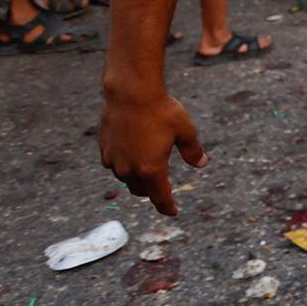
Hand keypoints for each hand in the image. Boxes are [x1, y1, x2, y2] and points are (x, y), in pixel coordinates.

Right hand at [98, 91, 208, 215]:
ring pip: (126, 179)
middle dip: (152, 192)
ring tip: (147, 168)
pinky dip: (125, 165)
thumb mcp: (185, 130)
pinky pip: (115, 165)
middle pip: (141, 191)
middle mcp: (130, 170)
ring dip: (137, 178)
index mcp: (151, 169)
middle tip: (161, 187)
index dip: (167, 207)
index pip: (160, 197)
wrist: (131, 93)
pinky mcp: (104, 150)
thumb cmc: (161, 110)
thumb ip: (193, 151)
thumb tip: (201, 164)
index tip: (172, 212)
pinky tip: (132, 153)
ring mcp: (114, 161)